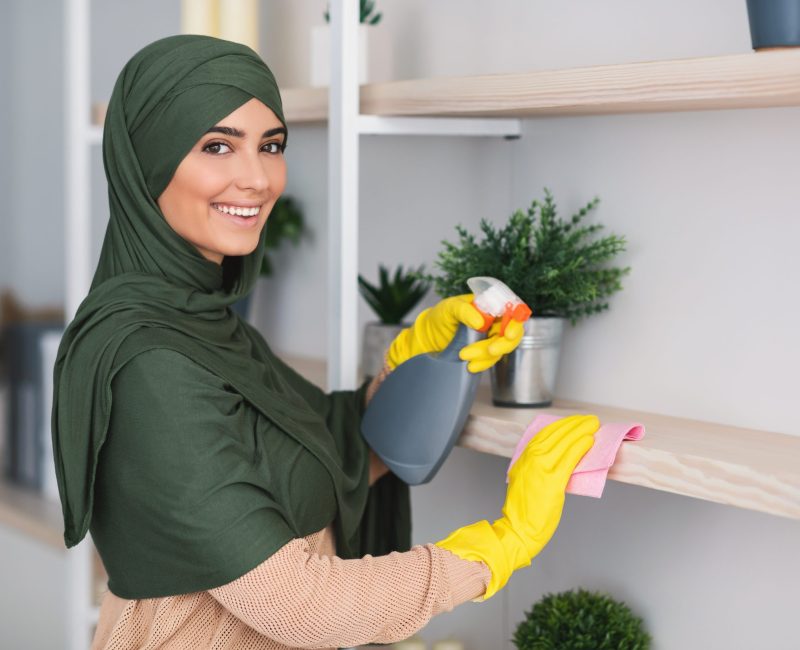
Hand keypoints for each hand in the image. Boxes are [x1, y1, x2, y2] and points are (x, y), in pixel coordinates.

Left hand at [386, 294, 525, 372]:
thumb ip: (464, 311)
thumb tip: (480, 322)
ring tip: (464, 355)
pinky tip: (471, 366)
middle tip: (490, 350)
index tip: (508, 333)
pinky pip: (491, 359)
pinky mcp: (485, 351)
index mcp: (491, 305)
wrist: (430, 335)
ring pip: (501, 349)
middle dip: (503, 344)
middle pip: (512, 333)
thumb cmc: (442, 315)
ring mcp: (491, 337)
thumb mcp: (450, 308)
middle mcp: (495, 321)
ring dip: (487, 356)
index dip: (516, 322)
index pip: (513, 310)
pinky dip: (483, 364)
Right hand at [434, 414, 597, 599]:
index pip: (545, 432)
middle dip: (575, 424)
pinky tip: (589, 442)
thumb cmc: (522, 509)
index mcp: (523, 456)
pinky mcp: (553, 481)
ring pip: (565, 443)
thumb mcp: (524, 477)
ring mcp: (541, 468)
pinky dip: (580, 448)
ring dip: (581, 431)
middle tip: (589, 420)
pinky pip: (569, 459)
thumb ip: (537, 464)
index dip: (563, 424)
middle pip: (556, 433)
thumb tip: (558, 455)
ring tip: (593, 426)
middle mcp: (531, 458)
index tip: (575, 421)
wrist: (517, 529)